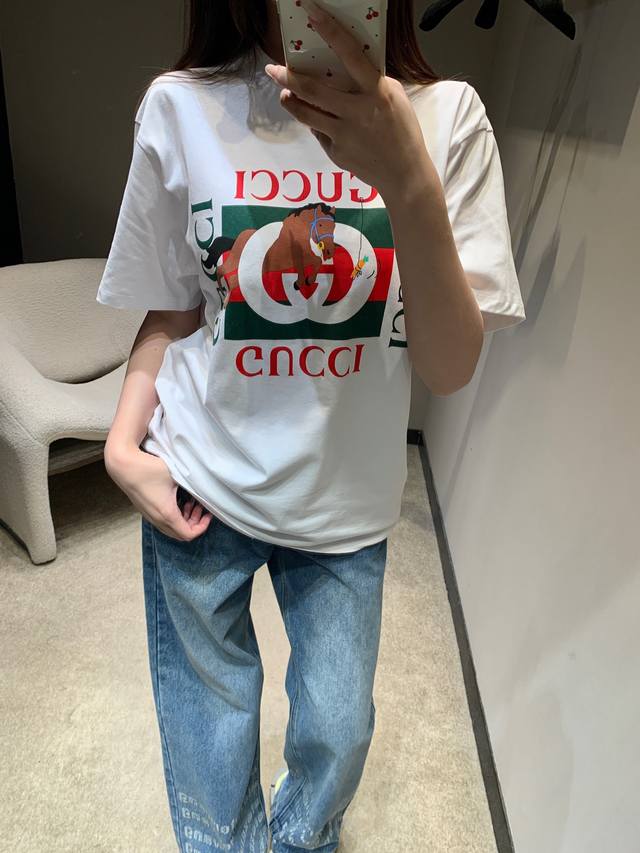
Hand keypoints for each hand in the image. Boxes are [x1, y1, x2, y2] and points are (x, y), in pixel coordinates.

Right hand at [104, 444, 212, 540]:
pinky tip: (178, 500)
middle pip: (180, 534)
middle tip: (201, 508)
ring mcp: (149, 516)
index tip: (208, 514)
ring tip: (191, 503)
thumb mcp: (176, 475)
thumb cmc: (149, 468)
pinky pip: (163, 522)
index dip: (202, 527)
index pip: (188, 534)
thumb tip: (204, 490)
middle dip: (194, 523)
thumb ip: (192, 485)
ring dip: (184, 520)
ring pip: (171, 529)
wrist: (123, 465)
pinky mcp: (144, 510)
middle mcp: (157, 519)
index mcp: (167, 514)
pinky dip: (174, 517)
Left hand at [264, 0, 432, 197]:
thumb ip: (369, 84)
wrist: (404, 175)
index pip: (351, 55)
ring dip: (290, 102)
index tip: (312, 13)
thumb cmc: (402, 131)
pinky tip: (318, 121)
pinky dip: (315, 124)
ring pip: (306, 114)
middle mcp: (357, 112)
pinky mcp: (336, 152)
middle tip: (273, 69)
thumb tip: (342, 70)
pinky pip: (319, 133)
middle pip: (313, 90)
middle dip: (288, 77)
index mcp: (376, 93)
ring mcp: (344, 134)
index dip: (331, 31)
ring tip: (284, 94)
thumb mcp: (393, 98)